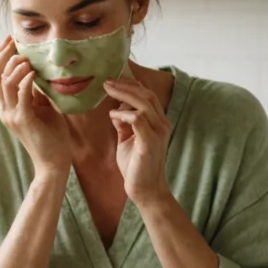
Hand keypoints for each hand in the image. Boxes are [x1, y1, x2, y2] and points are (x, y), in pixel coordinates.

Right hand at [0, 36, 71, 177]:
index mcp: (7, 105)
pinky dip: (26, 80)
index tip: (10, 40)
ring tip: (27, 58)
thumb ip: (36, 91)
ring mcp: (12, 115)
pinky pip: (21, 95)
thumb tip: (38, 70)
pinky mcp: (23, 120)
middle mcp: (4, 109)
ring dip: (15, 66)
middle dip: (2, 54)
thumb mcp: (43, 107)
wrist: (53, 162)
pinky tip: (34, 72)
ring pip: (4, 82)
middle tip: (13, 40)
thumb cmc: (51, 136)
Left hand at [105, 78, 171, 207]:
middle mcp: (161, 124)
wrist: (145, 190)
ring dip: (123, 94)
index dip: (132, 83)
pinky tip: (113, 115)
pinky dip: (124, 114)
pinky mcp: (150, 142)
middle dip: (126, 84)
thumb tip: (116, 110)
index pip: (147, 95)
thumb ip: (124, 124)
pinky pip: (138, 120)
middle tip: (106, 80)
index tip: (113, 77)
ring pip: (143, 103)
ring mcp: (158, 132)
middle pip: (146, 94)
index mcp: (158, 121)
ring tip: (107, 89)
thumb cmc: (136, 166)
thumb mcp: (127, 140)